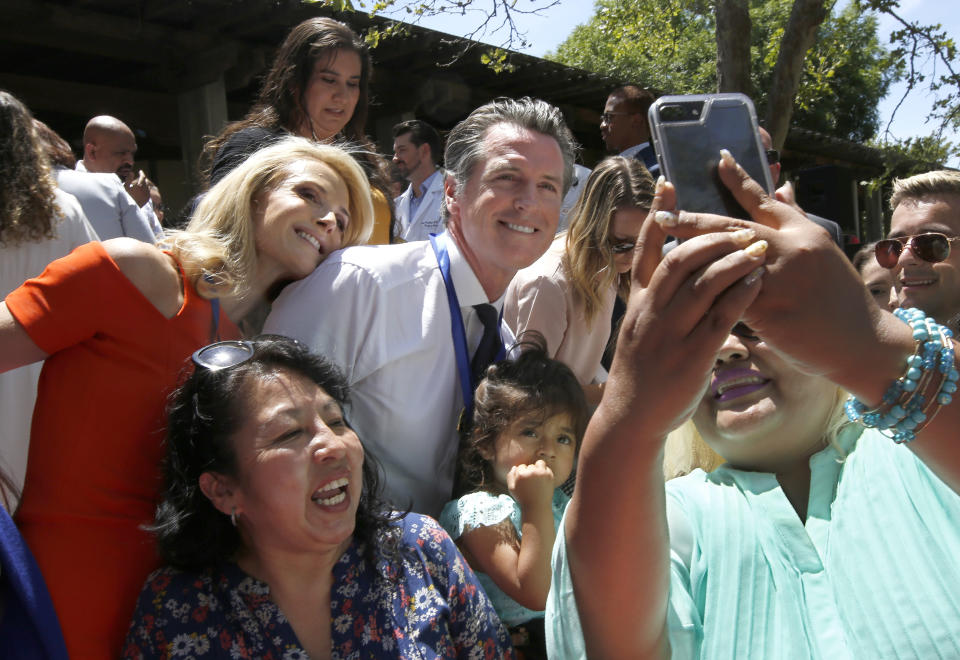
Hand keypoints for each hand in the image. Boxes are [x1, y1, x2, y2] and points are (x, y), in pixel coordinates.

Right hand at [124, 169, 150, 206]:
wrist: (131, 208)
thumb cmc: (126, 196)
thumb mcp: (125, 187)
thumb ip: (128, 179)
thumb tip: (132, 172)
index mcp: (140, 185)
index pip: (143, 177)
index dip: (142, 173)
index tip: (140, 171)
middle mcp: (145, 189)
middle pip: (146, 181)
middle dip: (143, 179)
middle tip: (140, 177)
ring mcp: (147, 194)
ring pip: (148, 186)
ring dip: (145, 184)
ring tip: (140, 183)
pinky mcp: (147, 198)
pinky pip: (148, 191)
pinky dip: (146, 189)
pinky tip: (142, 190)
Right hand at [507, 460, 554, 509]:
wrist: (537, 507)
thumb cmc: (523, 499)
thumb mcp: (511, 489)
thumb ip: (510, 476)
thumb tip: (515, 467)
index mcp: (521, 474)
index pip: (521, 467)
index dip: (521, 474)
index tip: (524, 482)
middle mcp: (532, 472)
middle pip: (530, 466)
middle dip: (530, 472)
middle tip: (531, 482)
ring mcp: (542, 473)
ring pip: (539, 463)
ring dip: (538, 468)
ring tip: (537, 478)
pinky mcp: (550, 475)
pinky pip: (547, 468)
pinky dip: (545, 472)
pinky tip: (543, 481)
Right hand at [602, 176, 766, 440]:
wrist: (632, 416)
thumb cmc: (641, 373)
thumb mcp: (639, 330)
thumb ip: (655, 301)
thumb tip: (672, 275)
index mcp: (638, 303)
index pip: (645, 251)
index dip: (658, 216)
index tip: (668, 183)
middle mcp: (650, 313)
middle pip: (679, 260)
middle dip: (711, 238)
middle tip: (738, 227)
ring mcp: (669, 334)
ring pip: (702, 284)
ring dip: (733, 260)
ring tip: (758, 247)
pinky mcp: (691, 356)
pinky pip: (720, 317)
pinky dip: (740, 295)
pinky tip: (757, 281)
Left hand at [655, 152, 902, 399]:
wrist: (860, 341)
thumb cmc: (838, 298)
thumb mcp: (823, 251)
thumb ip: (796, 220)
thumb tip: (784, 187)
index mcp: (803, 232)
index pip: (766, 200)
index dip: (739, 179)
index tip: (717, 159)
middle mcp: (791, 248)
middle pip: (734, 227)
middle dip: (694, 221)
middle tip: (662, 213)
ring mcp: (780, 278)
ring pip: (727, 262)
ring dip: (693, 257)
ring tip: (663, 252)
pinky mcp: (770, 309)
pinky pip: (731, 298)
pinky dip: (709, 294)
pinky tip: (682, 292)